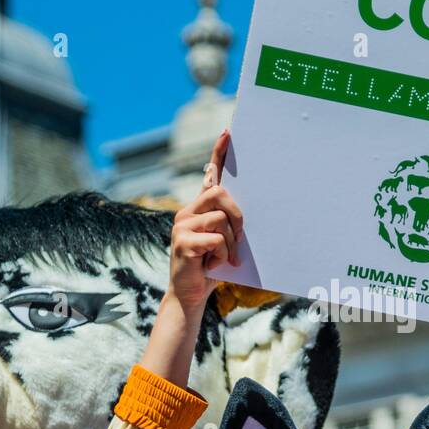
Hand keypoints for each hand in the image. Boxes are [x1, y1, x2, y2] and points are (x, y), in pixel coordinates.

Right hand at [168, 131, 242, 311]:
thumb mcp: (224, 242)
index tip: (228, 133)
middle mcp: (187, 212)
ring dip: (231, 242)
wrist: (190, 295)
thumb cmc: (212, 267)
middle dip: (237, 216)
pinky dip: (224, 253)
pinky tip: (216, 264)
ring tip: (225, 257)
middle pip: (220, 193)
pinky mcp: (182, 242)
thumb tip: (246, 210)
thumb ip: (230, 223)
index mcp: (199, 209)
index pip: (209, 175)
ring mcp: (182, 226)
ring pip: (220, 218)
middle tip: (240, 238)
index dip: (218, 153)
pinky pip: (215, 239)